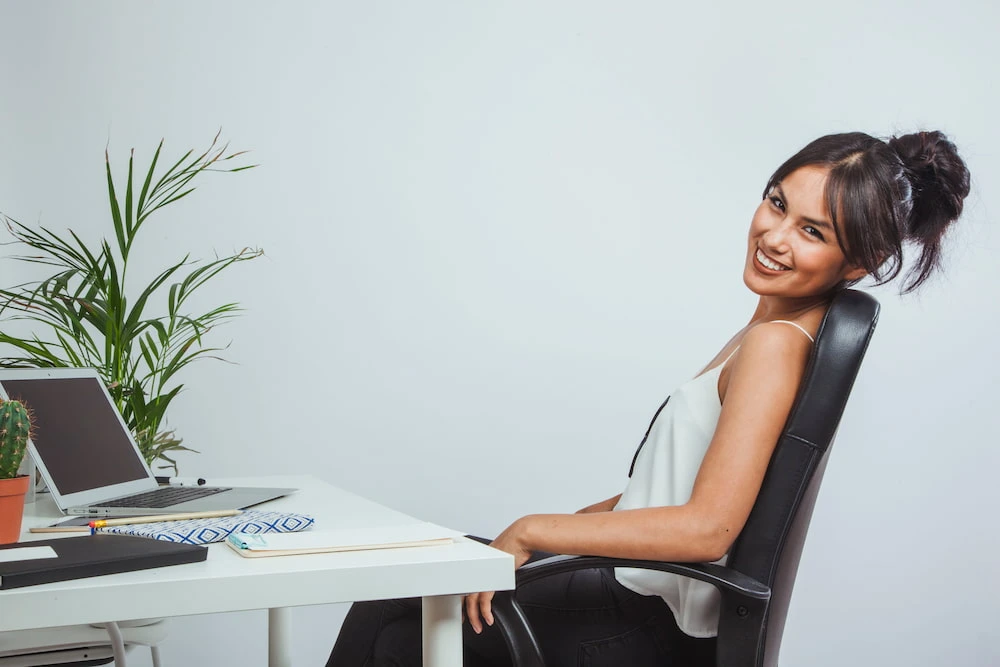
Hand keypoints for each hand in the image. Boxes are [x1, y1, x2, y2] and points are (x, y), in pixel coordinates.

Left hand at [464, 517, 533, 633]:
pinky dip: (485, 612)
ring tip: (478, 626)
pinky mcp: (491, 578)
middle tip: (465, 622)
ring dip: (474, 616)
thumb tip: (496, 576)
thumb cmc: (514, 544)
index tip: (463, 609)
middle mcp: (476, 569)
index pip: (465, 585)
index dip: (462, 599)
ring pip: (472, 601)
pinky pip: (485, 601)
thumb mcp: (500, 558)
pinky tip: (488, 619)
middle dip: (464, 612)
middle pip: (464, 594)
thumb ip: (494, 568)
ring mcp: (482, 574)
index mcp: (477, 563)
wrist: (521, 537)